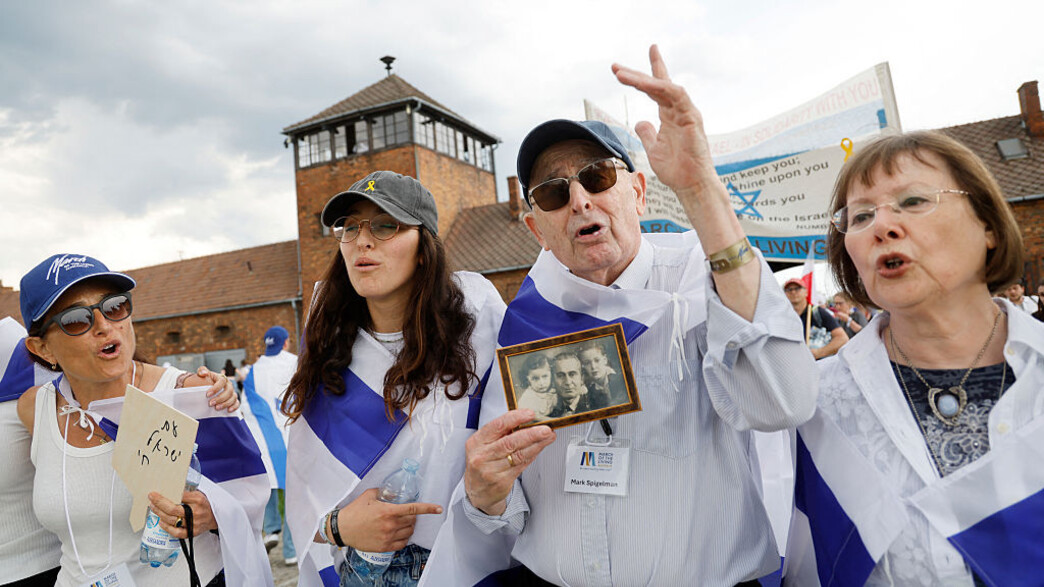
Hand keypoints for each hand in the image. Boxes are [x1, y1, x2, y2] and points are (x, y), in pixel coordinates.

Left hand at [148, 489, 216, 538]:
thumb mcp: (199, 494)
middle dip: (159, 503)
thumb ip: (186, 494)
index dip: (164, 496)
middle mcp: (196, 512)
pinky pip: (176, 532)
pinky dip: (166, 527)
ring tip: (153, 508)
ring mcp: (193, 524)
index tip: (155, 494)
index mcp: (198, 500)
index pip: (178, 497)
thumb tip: (168, 492)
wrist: (215, 518)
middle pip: (173, 509)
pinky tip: (161, 521)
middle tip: (151, 498)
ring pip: (172, 520)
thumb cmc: (204, 505)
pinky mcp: (191, 532)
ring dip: (159, 513)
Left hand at [184, 367, 238, 411]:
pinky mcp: (233, 399)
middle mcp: (228, 384)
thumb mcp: (202, 373)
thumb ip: (201, 370)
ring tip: (217, 408)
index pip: (222, 381)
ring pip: (233, 397)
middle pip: (229, 391)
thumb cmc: (204, 380)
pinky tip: (228, 410)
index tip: (207, 395)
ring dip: (226, 403)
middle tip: (211, 404)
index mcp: (222, 378)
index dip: (216, 388)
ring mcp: (231, 392)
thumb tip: (204, 373)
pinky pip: (237, 402)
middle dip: (220, 398)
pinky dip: (234, 406)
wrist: (206, 387)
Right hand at [335, 488, 442, 552]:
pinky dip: (404, 538)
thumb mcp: (369, 495)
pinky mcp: (384, 547)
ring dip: (409, 527)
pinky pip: (402, 543)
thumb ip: (384, 492)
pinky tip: (398, 533)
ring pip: (409, 532)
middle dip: (412, 517)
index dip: (429, 508)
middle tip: (405, 514)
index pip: (414, 509)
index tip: (439, 508)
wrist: (342, 529)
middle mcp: (390, 525)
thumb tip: (395, 492)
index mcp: (388, 511)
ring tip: (400, 523)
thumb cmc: (355, 511)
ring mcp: (388, 537)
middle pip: (412, 521)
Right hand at [464, 409, 555, 515]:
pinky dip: (533, 454)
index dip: (515, 418)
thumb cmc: (482, 462)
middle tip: (545, 429)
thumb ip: (500, 433)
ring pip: (519, 454)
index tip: (530, 414)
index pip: (497, 426)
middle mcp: (482, 456)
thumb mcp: (483, 445)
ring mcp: (491, 470)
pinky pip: (521, 465)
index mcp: (476, 442)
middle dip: (531, 434)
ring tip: (549, 436)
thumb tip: (525, 420)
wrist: (477, 491)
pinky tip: (539, 447)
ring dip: (537, 444)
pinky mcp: (502, 482)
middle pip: (510, 442)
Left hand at [611, 45, 718, 195]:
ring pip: (664, 87)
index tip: (621, 67)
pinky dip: (660, 87)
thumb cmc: (676, 170)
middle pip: (657, 84)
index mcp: (669, 115)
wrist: (691, 185)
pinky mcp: (692, 117)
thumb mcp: (654, 149)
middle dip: (635, 74)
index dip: (641, 76)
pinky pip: (676, 95)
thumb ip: (647, 134)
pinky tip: (645, 84)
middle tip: (614, 67)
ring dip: (642, 79)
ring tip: (621, 75)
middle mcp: (678, 109)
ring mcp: (686, 112)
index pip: (655, 89)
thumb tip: (640, 122)